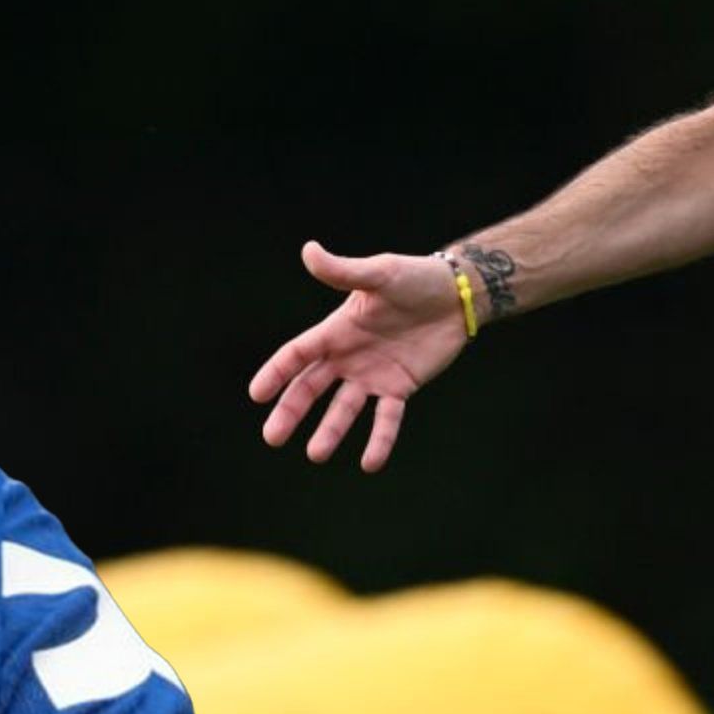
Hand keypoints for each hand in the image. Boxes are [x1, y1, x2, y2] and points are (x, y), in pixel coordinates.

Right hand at [248, 241, 476, 471]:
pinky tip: (369, 463)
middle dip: (291, 411)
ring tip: (315, 455)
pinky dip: (378, 440)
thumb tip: (309, 250)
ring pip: (343, 409)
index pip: (298, 354)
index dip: (277, 372)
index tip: (257, 395)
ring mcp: (372, 375)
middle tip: (272, 438)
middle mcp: (348, 356)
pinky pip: (386, 419)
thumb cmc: (415, 278)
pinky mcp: (399, 387)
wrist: (456, 295)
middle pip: (311, 387)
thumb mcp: (379, 273)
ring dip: (329, 431)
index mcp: (337, 330)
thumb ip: (344, 271)